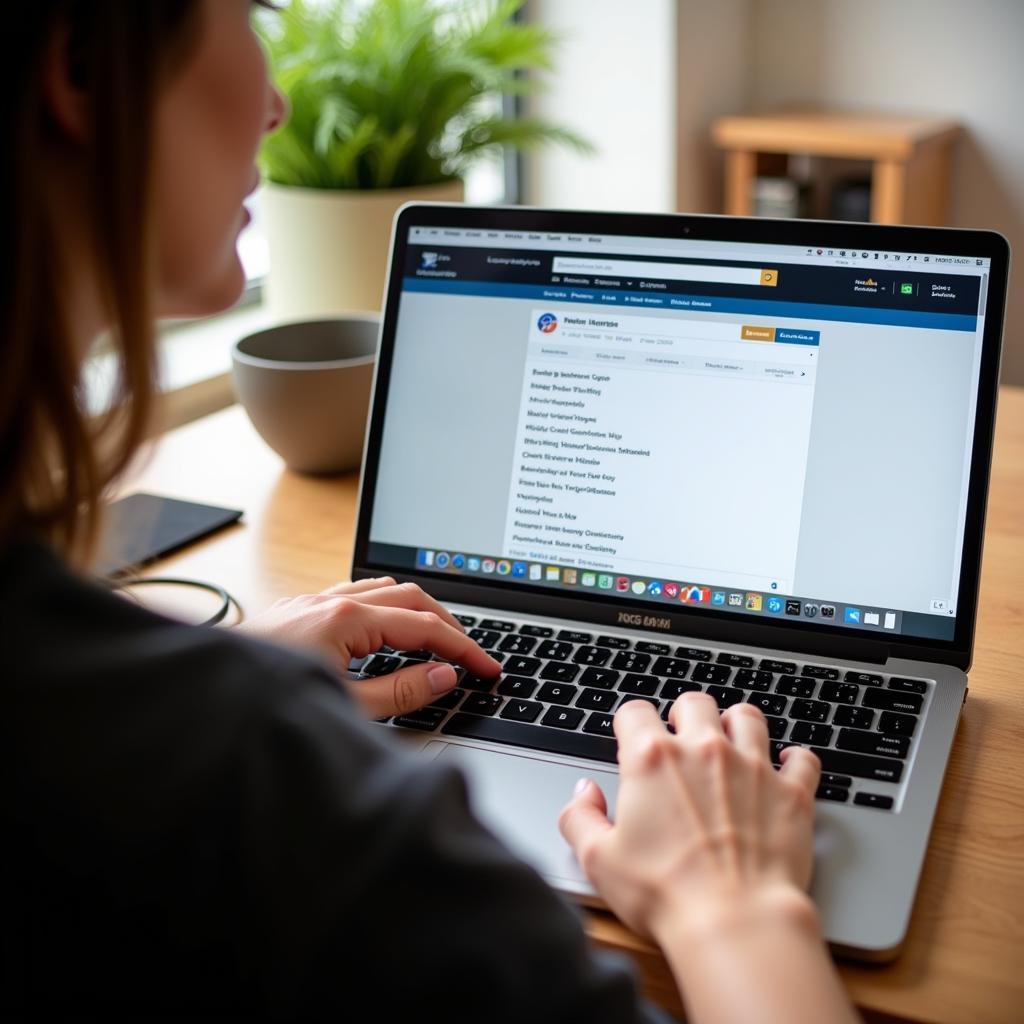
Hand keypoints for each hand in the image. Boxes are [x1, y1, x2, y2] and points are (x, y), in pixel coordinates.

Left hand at [236, 577, 499, 717]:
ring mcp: (311, 602)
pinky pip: (354, 593)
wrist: (202, 698)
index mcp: (347, 620)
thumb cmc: (265, 705)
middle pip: (411, 596)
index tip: (488, 668)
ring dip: (417, 610)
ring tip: (438, 638)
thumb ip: (400, 691)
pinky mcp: (297, 611)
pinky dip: (385, 606)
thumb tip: (444, 675)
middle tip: (471, 654)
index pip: (425, 627)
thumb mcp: (344, 708)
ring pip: (383, 588)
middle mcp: (330, 601)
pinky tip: (384, 629)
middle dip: (448, 623)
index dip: (464, 648)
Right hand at [558, 693, 820, 944]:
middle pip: (694, 702)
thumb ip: (580, 818)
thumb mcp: (598, 860)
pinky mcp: (792, 793)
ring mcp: (752, 767)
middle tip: (682, 737)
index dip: (629, 723)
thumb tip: (583, 794)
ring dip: (736, 725)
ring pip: (747, 716)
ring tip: (731, 744)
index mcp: (653, 760)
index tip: (631, 738)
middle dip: (685, 715)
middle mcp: (704, 750)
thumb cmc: (665, 894)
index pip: (635, 712)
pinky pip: (802, 758)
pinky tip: (786, 769)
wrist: (735, 922)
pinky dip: (794, 760)